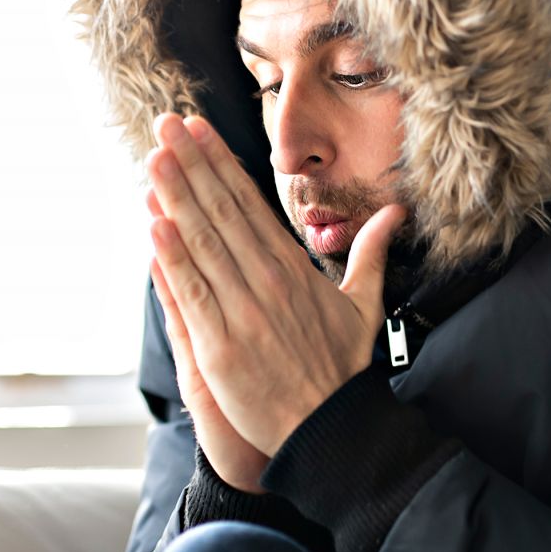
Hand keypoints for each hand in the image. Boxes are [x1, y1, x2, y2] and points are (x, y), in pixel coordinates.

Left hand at [145, 111, 404, 455]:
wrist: (333, 428)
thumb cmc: (342, 370)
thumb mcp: (364, 306)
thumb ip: (372, 254)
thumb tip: (396, 212)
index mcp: (294, 268)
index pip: (250, 204)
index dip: (221, 164)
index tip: (198, 131)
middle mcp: (268, 282)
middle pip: (223, 212)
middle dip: (192, 165)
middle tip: (165, 123)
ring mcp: (244, 313)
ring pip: (205, 244)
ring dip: (175, 197)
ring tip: (154, 157)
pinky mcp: (222, 347)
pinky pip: (194, 293)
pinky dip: (174, 259)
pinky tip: (155, 224)